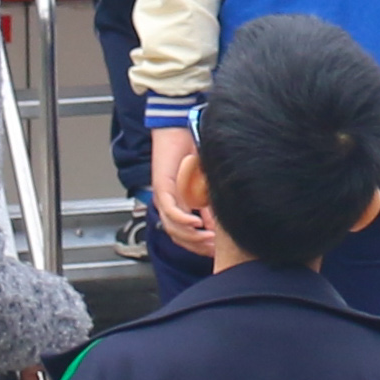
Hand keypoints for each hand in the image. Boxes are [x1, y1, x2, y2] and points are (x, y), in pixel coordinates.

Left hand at [146, 126, 221, 259]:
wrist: (176, 128)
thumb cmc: (190, 150)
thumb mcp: (205, 183)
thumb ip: (209, 204)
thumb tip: (218, 224)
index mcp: (178, 204)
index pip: (184, 235)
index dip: (199, 246)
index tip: (215, 250)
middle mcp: (167, 204)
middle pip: (178, 236)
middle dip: (197, 246)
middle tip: (213, 249)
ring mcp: (163, 197)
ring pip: (173, 228)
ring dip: (191, 237)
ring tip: (207, 238)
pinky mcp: (161, 187)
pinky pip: (171, 211)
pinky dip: (184, 220)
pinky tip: (197, 223)